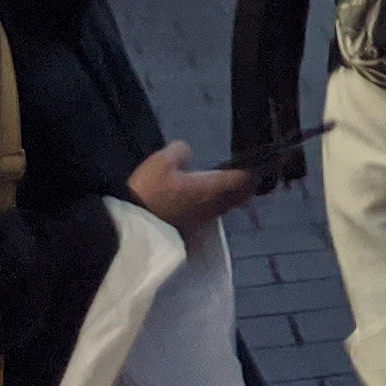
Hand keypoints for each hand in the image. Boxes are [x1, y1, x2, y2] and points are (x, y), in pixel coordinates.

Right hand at [126, 139, 259, 236]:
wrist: (130, 231)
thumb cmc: (149, 193)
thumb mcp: (161, 161)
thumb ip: (181, 152)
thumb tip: (188, 156)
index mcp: (212, 188)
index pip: (243, 179)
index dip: (251, 170)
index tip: (256, 163)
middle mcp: (212, 207)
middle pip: (238, 197)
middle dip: (244, 187)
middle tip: (246, 177)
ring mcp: (201, 222)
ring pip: (224, 208)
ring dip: (228, 198)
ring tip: (225, 188)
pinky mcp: (188, 233)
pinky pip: (209, 217)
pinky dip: (212, 208)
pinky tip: (203, 202)